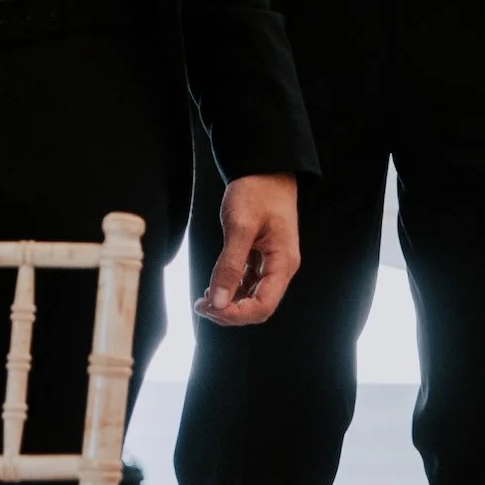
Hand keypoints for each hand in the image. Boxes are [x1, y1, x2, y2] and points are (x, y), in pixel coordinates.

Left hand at [195, 173, 300, 327]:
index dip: (236, 314)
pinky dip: (231, 289)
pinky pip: (248, 284)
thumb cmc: (257, 191)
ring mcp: (272, 263)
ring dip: (228, 303)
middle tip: (202, 305)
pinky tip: (214, 286)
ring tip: (204, 298)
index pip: (263, 306)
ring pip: (252, 297)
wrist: (264, 169)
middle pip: (258, 307)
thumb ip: (229, 266)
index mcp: (282, 262)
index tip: (210, 308)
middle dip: (230, 312)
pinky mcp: (261, 257)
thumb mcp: (240, 226)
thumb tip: (218, 301)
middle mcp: (281, 267)